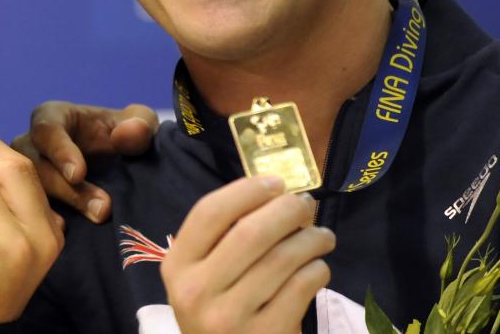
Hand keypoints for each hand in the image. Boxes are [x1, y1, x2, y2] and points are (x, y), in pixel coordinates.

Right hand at [11, 101, 157, 221]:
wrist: (119, 167)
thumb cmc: (124, 137)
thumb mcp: (139, 124)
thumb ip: (140, 123)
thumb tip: (125, 135)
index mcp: (51, 117)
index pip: (46, 130)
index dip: (60, 151)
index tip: (79, 174)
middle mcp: (30, 145)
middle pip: (34, 166)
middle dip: (66, 189)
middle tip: (102, 208)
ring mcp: (25, 176)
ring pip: (26, 193)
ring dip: (59, 210)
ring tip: (91, 222)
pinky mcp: (29, 202)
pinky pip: (27, 214)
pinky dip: (46, 225)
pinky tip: (65, 236)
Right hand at [161, 177, 334, 333]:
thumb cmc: (216, 309)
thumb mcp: (201, 275)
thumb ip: (223, 238)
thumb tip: (274, 194)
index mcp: (178, 266)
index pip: (209, 213)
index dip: (246, 190)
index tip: (275, 181)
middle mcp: (198, 291)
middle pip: (250, 232)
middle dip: (287, 210)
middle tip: (305, 205)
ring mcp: (231, 317)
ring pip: (282, 259)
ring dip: (311, 238)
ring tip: (321, 235)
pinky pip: (301, 287)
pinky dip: (317, 269)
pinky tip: (317, 266)